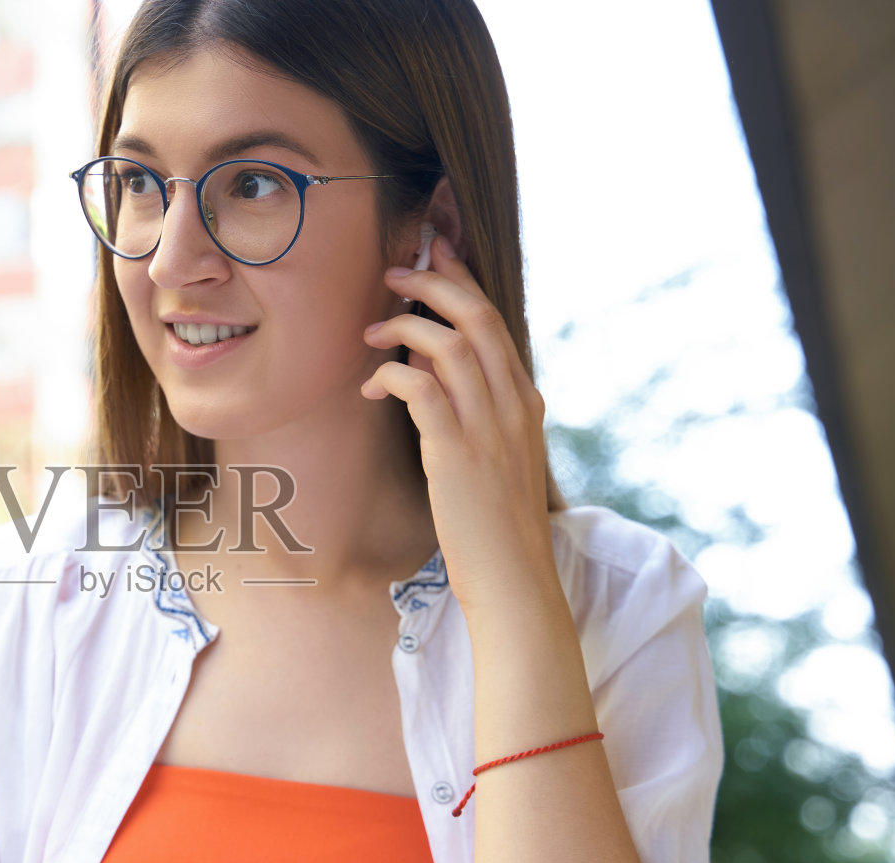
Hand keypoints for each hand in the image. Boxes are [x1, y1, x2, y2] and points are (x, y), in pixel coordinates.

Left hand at [359, 236, 556, 614]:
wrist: (513, 578)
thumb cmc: (495, 524)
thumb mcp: (495, 456)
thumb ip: (473, 411)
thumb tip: (431, 373)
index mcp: (524, 401)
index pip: (494, 321)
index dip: (461, 280)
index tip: (434, 251)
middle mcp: (513, 405)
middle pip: (477, 316)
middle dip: (433, 282)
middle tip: (393, 271)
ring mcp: (488, 427)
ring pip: (451, 344)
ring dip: (404, 325)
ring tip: (369, 331)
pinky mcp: (457, 453)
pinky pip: (422, 390)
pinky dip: (392, 374)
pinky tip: (372, 385)